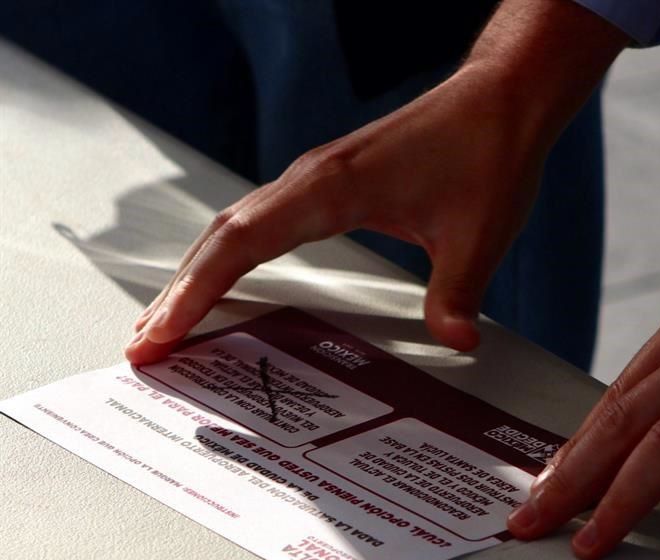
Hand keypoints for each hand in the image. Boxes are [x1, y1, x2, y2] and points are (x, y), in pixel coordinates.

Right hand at [125, 0, 626, 364]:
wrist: (501, 100)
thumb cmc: (487, 152)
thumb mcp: (478, 235)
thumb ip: (456, 294)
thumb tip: (455, 343)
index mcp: (333, 188)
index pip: (242, 243)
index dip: (196, 291)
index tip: (162, 332)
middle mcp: (312, 178)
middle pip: (222, 236)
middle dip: (180, 292)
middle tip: (145, 346)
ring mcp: (316, 178)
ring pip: (236, 226)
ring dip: (199, 273)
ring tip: (168, 323)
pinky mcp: (330, 183)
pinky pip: (263, 221)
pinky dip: (232, 255)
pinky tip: (227, 282)